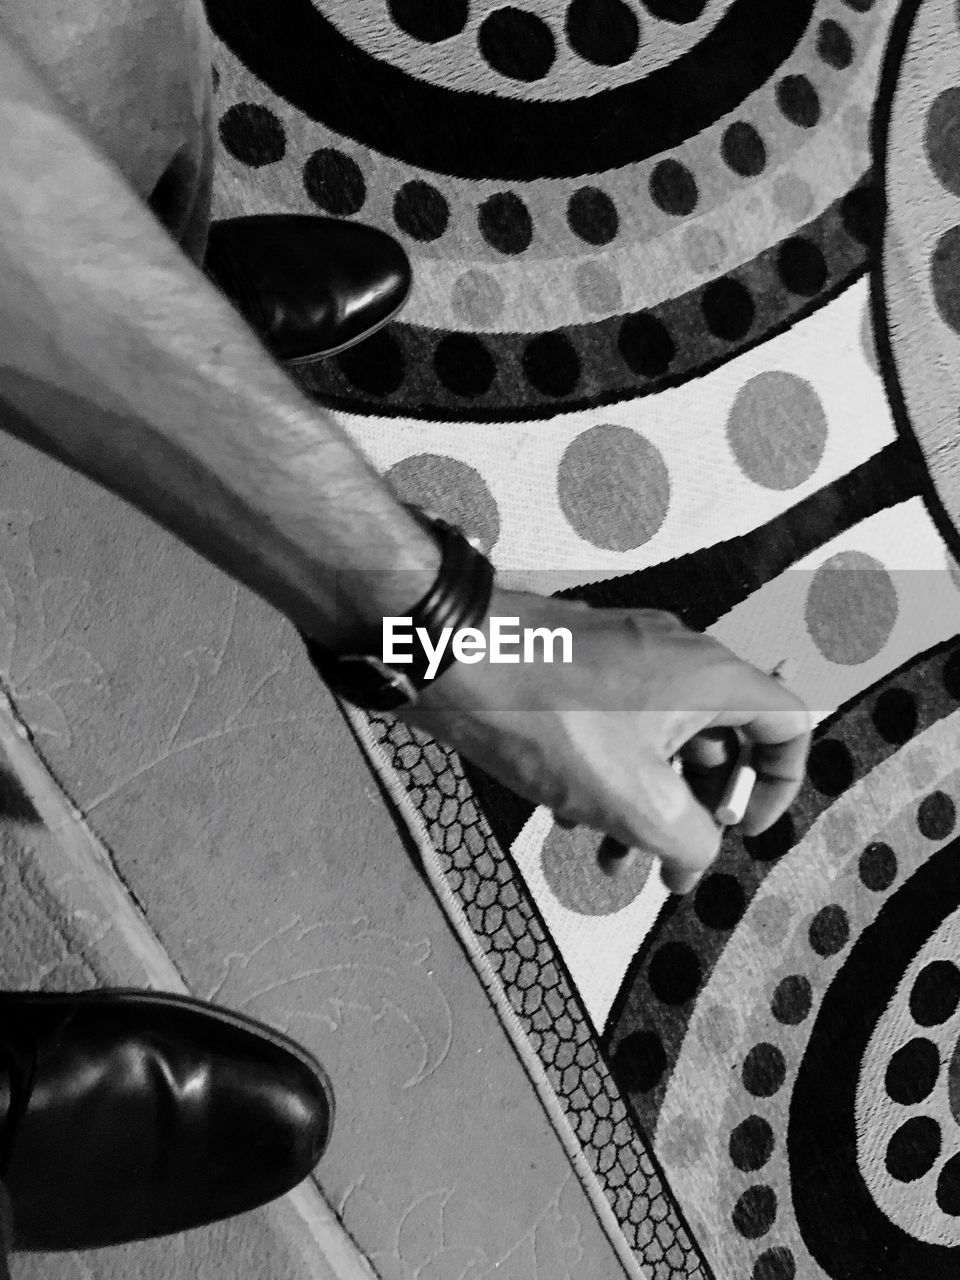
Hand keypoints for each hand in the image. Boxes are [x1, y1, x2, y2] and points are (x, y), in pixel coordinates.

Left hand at [399, 587, 811, 893]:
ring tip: (611, 865)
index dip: (781, 785)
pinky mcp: (579, 664)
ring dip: (646, 806)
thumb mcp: (635, 803)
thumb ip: (691, 839)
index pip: (788, 722)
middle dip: (697, 814)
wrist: (450, 654)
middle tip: (671, 869)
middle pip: (720, 741)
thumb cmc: (551, 723)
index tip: (740, 831)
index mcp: (711, 678)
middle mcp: (677, 657)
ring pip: (659, 740)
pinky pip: (616, 725)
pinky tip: (566, 818)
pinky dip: (607, 774)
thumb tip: (699, 852)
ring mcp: (625, 655)